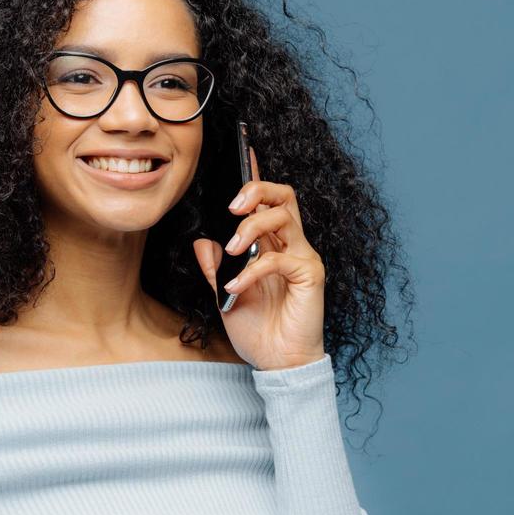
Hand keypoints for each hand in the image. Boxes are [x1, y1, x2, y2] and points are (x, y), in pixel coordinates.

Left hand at [192, 145, 327, 371]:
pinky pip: (280, 257)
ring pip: (284, 216)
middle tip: (233, 205)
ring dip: (253, 226)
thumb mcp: (223, 297)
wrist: (278, 363)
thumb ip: (214, 268)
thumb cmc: (257, 330)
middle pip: (283, 195)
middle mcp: (290, 244)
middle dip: (256, 189)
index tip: (243, 150)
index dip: (255, 175)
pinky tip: (236, 283)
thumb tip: (203, 241)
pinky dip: (253, 268)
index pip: (266, 201)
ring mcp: (303, 257)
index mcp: (271, 244)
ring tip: (233, 248)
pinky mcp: (310, 274)